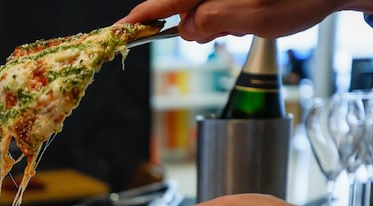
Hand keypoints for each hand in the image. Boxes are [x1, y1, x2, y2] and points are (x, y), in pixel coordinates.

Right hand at [118, 0, 372, 42]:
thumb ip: (212, 21)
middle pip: (181, 7)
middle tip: (220, 35)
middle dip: (194, 26)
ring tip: (244, 25)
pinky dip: (227, 18)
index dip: (139, 19)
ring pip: (201, 9)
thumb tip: (187, 29)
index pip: (163, 1)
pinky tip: (248, 19)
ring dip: (215, 24)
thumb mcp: (254, 17)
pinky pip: (217, 5)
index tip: (118, 33)